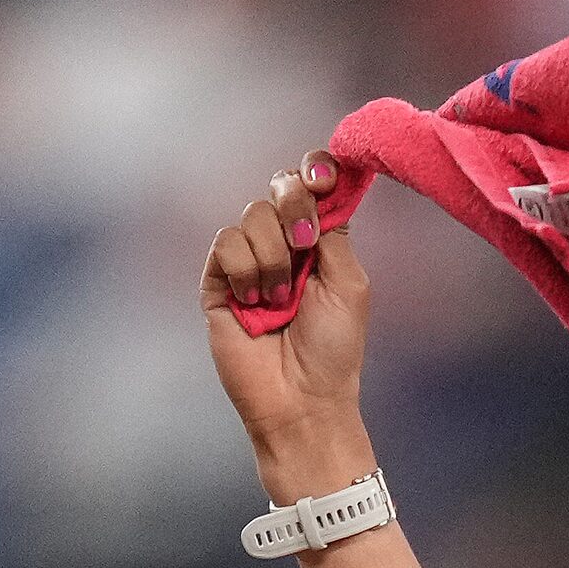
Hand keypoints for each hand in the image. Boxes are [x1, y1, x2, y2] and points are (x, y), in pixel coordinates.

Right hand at [200, 152, 370, 466]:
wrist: (302, 398)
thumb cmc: (333, 349)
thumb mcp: (349, 282)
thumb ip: (335, 231)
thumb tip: (326, 185)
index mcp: (319, 242)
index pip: (312, 185)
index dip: (316, 169)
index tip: (324, 176)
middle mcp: (283, 244)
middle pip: (280, 187)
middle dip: (295, 206)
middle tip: (304, 245)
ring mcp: (249, 260)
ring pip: (253, 215)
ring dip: (273, 256)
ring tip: (281, 301)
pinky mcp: (219, 280)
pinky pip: (226, 243)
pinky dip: (245, 270)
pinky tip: (256, 304)